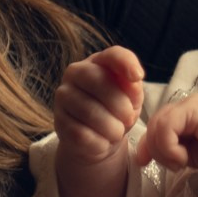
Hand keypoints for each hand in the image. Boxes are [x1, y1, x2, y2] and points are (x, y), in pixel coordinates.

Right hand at [53, 46, 144, 164]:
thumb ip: (133, 86)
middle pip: (100, 82)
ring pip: (91, 112)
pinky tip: (102, 141)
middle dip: (121, 105)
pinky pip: (83, 134)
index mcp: (96, 62)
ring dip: (113, 128)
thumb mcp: (130, 97)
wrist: (96, 140)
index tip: (138, 77)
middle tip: (128, 118)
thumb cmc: (115, 111)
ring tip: (116, 131)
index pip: (112, 55)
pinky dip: (100, 142)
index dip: (126, 63)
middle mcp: (74, 74)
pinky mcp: (59, 122)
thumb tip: (134, 79)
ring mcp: (63, 97)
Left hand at [136, 90, 197, 175]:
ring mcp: (193, 103)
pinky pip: (166, 127)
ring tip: (182, 163)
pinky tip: (184, 159)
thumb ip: (170, 151)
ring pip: (157, 125)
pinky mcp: (196, 108)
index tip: (145, 163)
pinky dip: (169, 147)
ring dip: (164, 151)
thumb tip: (141, 155)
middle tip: (176, 166)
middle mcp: (189, 104)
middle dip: (156, 149)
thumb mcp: (193, 157)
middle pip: (153, 123)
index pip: (156, 124)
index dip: (148, 144)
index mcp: (189, 114)